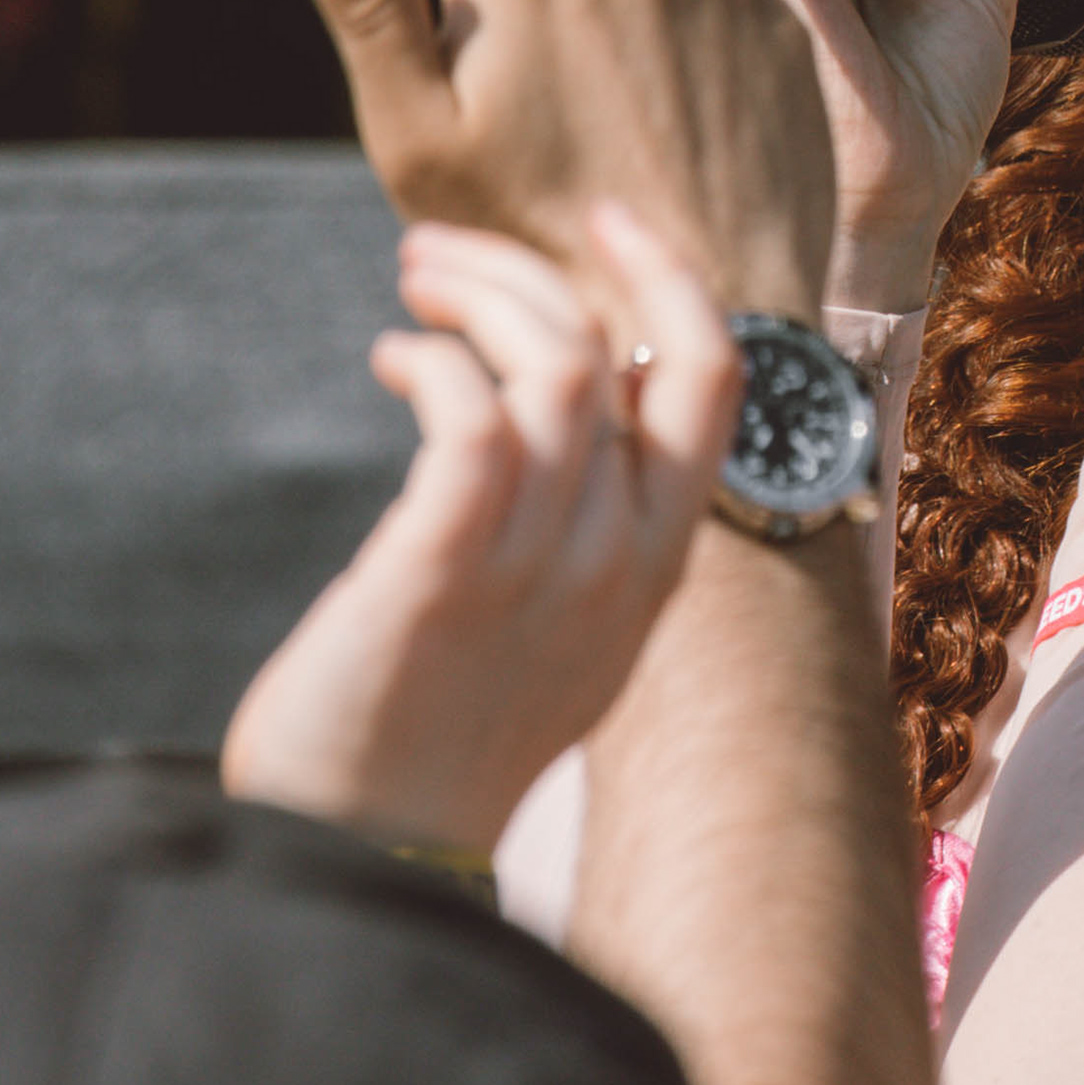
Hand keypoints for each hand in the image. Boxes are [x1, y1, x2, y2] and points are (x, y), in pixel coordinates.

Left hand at [222, 208, 741, 853]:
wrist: (369, 865)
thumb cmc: (438, 743)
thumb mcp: (554, 636)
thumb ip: (579, 535)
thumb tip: (548, 415)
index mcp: (655, 569)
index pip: (714, 384)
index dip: (670, 280)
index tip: (607, 220)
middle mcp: (616, 562)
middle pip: (626, 349)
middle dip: (536, 266)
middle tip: (439, 253)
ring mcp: (537, 569)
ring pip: (555, 364)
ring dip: (476, 296)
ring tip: (412, 293)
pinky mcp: (443, 573)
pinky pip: (472, 418)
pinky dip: (434, 362)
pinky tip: (394, 364)